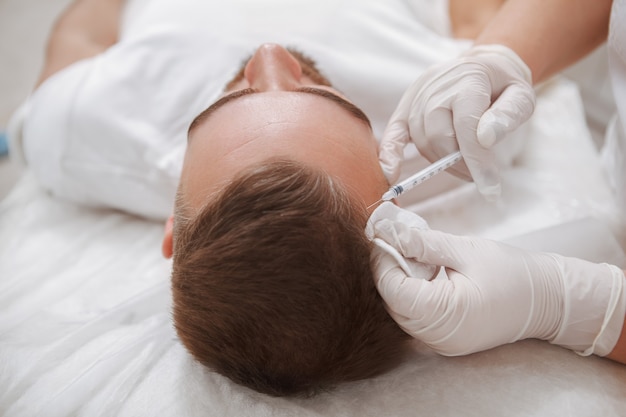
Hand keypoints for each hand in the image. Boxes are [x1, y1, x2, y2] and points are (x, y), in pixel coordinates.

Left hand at [370, 218, 625, 356]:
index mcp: (444, 316)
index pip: (391, 288)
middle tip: (396, 238)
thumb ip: (423, 243)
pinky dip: (413, 292)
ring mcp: (440, 342)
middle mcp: (437, 337)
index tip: (381, 232)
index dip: (382, 258)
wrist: (549, 300)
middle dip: (389, 267)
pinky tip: (425, 272)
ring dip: (400, 279)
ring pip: (400, 309)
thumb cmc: (512, 273)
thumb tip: (387, 231)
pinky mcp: (444, 339)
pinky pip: (415, 316)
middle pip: (392, 300)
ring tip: (414, 253)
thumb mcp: (465, 250)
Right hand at [379, 44, 534, 199]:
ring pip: (423, 141)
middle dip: (459, 163)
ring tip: (462, 165)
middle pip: (439, 136)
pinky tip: (390, 174)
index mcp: (468, 80)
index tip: (490, 188)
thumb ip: (509, 114)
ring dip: (441, 161)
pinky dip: (390, 154)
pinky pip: (393, 134)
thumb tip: (486, 138)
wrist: (482, 66)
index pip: (466, 125)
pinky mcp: (405, 108)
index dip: (477, 159)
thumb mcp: (522, 95)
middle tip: (478, 174)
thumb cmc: (503, 86)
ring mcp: (417, 97)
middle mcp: (437, 87)